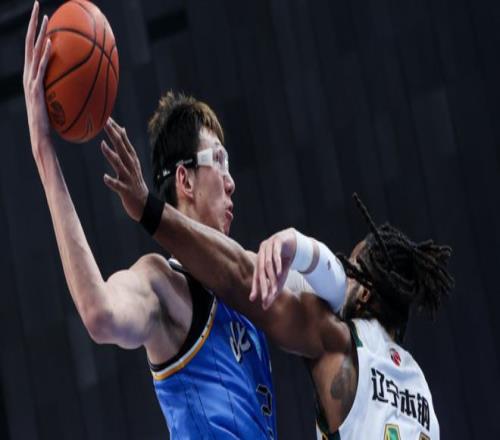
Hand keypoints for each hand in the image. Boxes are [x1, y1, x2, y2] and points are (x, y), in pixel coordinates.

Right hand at [23, 1, 51, 159]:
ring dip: (38, 33)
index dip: (36, 31)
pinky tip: (51, 44)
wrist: (42, 137)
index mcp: (32, 76)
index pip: (33, 48)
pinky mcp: (36, 90)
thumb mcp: (58, 101)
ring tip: (45, 17)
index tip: (43, 16)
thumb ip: (64, 89)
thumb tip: (82, 83)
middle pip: (29, 43)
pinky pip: (40, 69)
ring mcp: (30, 82)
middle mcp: (28, 75)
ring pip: (33, 51)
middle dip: (32, 23)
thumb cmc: (52, 122)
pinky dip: (45, 55)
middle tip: (37, 4)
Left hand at [101, 118, 148, 220]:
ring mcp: (128, 178)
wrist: (144, 204)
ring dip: (111, 155)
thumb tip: (121, 128)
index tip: (106, 117)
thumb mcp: (132, 161)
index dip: (115, 129)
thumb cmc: (134, 181)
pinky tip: (105, 177)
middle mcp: (130, 166)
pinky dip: (112, 181)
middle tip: (104, 123)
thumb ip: (125, 146)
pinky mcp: (126, 191)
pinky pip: (118, 186)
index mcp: (131, 159)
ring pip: (119, 164)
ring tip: (103, 145)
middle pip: (121, 148)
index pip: (123, 141)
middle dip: (113, 135)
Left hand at [250, 228, 296, 309]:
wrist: (293, 241)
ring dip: (272, 277)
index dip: (255, 287)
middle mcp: (262, 253)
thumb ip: (274, 289)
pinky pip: (275, 253)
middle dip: (263, 285)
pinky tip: (279, 273)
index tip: (253, 299)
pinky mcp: (277, 241)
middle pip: (261, 271)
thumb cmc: (284, 260)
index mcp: (260, 261)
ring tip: (275, 289)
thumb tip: (265, 306)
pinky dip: (277, 264)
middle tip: (264, 297)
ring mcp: (268, 246)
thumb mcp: (280, 276)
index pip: (257, 276)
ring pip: (268, 264)